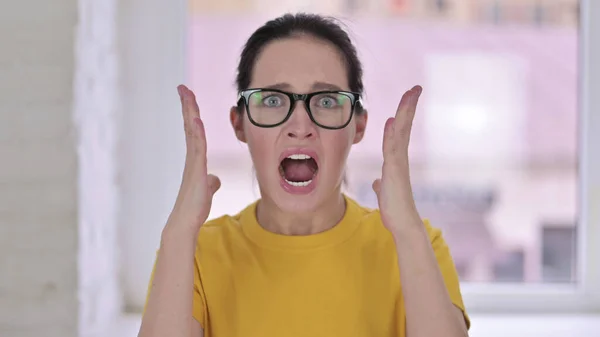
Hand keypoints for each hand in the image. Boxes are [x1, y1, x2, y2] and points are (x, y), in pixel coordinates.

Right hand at [167, 85, 220, 231]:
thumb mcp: (207, 190)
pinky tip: (196, 120)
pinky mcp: (196, 171)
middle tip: (182, 87)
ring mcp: (193, 163)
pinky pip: (197, 148)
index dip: (191, 113)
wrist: (185, 222)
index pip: (194, 131)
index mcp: (195, 159)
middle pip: (190, 126)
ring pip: (192, 132)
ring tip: (186, 94)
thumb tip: (214, 179)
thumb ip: (210, 182)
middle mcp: (192, 157)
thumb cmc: (194, 208)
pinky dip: (196, 133)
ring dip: (190, 113)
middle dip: (187, 106)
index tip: (188, 97)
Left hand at [372, 85, 422, 233]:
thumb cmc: (395, 210)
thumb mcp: (385, 193)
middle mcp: (399, 159)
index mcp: (395, 161)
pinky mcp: (395, 172)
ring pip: (401, 133)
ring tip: (410, 94)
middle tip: (416, 87)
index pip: (398, 132)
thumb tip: (379, 182)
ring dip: (405, 113)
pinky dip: (393, 134)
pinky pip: (394, 149)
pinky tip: (393, 121)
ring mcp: (398, 164)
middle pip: (404, 126)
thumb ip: (382, 184)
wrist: (403, 225)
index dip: (402, 115)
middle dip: (408, 106)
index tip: (408, 98)